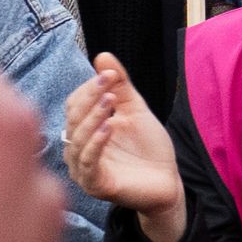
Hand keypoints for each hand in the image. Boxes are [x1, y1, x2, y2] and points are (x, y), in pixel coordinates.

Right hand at [60, 51, 187, 239]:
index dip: (90, 87)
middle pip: (73, 119)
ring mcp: (83, 169)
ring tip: (110, 102)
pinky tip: (108, 128)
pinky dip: (96, 143)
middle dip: (90, 98)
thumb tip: (103, 56)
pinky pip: (87, 162)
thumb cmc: (148, 148)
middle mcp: (77, 149)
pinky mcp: (95, 185)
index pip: (74, 104)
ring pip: (77, 139)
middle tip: (108, 83)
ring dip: (92, 118)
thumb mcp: (135, 110)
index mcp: (83, 130)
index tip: (108, 73)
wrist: (168, 182)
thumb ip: (120, 86)